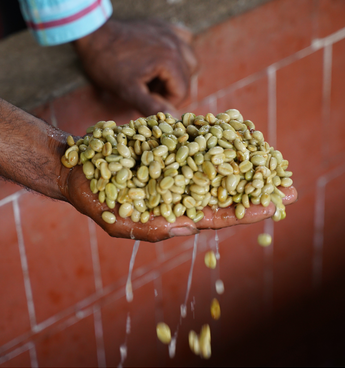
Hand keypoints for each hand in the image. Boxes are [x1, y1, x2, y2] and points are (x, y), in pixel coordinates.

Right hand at [61, 165, 297, 241]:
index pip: (215, 217)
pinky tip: (239, 137)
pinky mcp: (169, 151)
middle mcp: (179, 194)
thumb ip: (151, 227)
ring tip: (273, 161)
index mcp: (171, 215)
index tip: (275, 206)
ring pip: (216, 170)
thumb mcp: (119, 220)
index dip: (245, 212)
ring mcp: (176, 171)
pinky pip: (198, 147)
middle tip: (290, 187)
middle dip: (256, 191)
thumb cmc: (93, 197)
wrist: (76, 166)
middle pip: (224, 195)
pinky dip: (219, 143)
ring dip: (244, 166)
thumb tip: (188, 229)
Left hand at [73, 18, 197, 115]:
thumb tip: (174, 119)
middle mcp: (176, 44)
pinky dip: (178, 54)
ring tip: (157, 80)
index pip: (182, 92)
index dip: (167, 103)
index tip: (148, 102)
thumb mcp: (128, 91)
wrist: (92, 34)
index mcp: (170, 60)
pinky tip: (163, 61)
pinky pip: (184, 41)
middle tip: (150, 93)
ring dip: (178, 74)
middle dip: (171, 90)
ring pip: (190, 60)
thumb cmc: (107, 65)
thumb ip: (152, 106)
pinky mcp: (163, 26)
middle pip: (188, 77)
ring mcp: (171, 33)